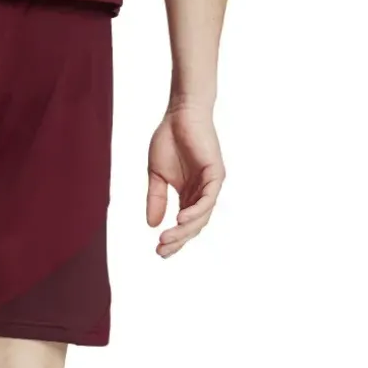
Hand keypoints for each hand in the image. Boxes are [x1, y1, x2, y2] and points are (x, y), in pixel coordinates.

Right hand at [146, 105, 225, 257]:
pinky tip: (180, 219)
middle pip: (194, 226)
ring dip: (185, 230)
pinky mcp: (216, 174)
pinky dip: (195, 212)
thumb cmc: (169, 139)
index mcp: (189, 195)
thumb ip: (156, 199)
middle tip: (161, 250)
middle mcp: (202, 193)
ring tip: (167, 239)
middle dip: (177, 240)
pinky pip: (208, 200)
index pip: (183, 225)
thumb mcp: (156, 176)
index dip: (173, 240)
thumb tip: (152, 224)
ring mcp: (210, 185)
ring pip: (202, 217)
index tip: (158, 252)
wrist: (180, 114)